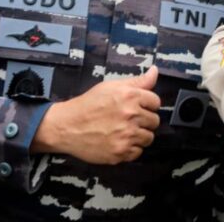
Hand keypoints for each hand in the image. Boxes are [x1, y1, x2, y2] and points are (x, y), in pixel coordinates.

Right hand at [32, 66, 160, 163]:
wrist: (67, 126)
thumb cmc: (89, 104)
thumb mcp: (111, 86)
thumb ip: (137, 81)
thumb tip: (155, 71)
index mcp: (130, 96)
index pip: (156, 102)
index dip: (147, 104)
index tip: (138, 107)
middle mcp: (131, 115)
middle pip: (154, 121)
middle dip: (144, 120)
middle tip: (130, 119)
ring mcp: (126, 135)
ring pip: (148, 138)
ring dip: (139, 135)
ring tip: (124, 131)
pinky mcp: (120, 152)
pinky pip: (138, 152)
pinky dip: (131, 149)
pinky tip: (119, 141)